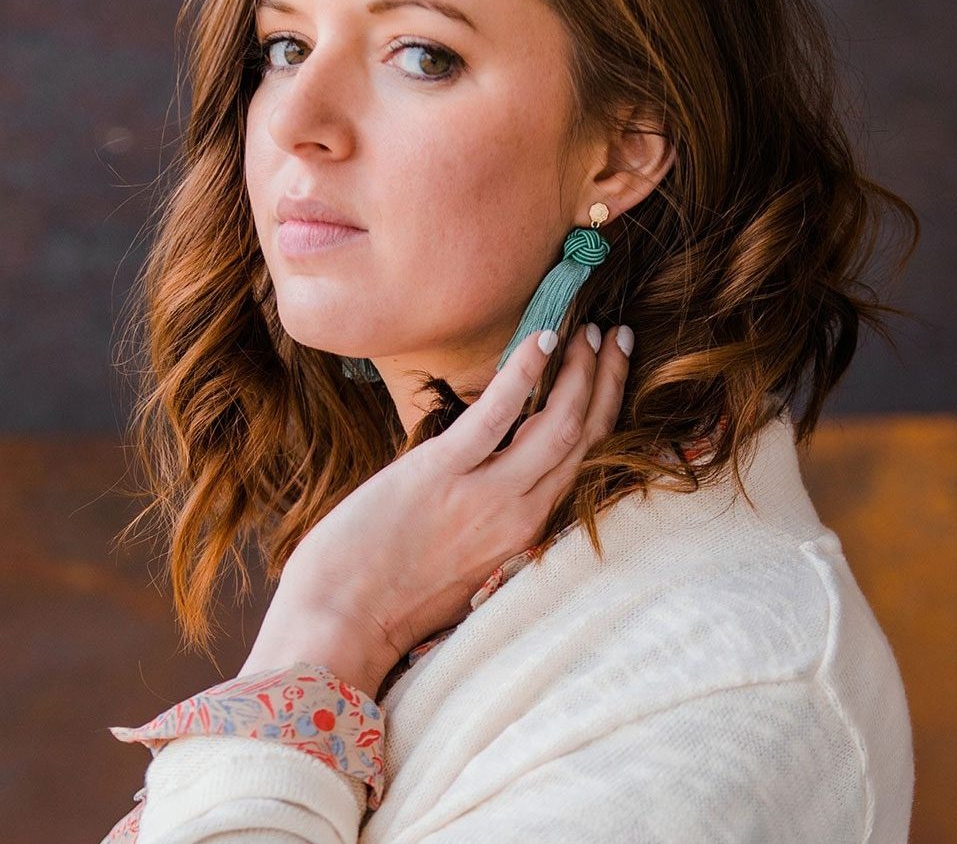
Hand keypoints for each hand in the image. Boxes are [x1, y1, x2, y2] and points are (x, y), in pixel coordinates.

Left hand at [238, 322, 633, 695]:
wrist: (338, 628)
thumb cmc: (386, 604)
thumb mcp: (460, 571)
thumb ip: (488, 531)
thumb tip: (489, 487)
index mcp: (525, 539)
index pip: (583, 466)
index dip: (605, 413)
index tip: (614, 370)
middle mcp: (519, 517)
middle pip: (584, 439)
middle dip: (606, 381)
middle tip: (618, 335)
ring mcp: (484, 496)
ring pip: (558, 424)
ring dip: (580, 372)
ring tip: (590, 329)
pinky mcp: (441, 475)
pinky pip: (497, 415)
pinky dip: (525, 374)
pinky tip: (544, 339)